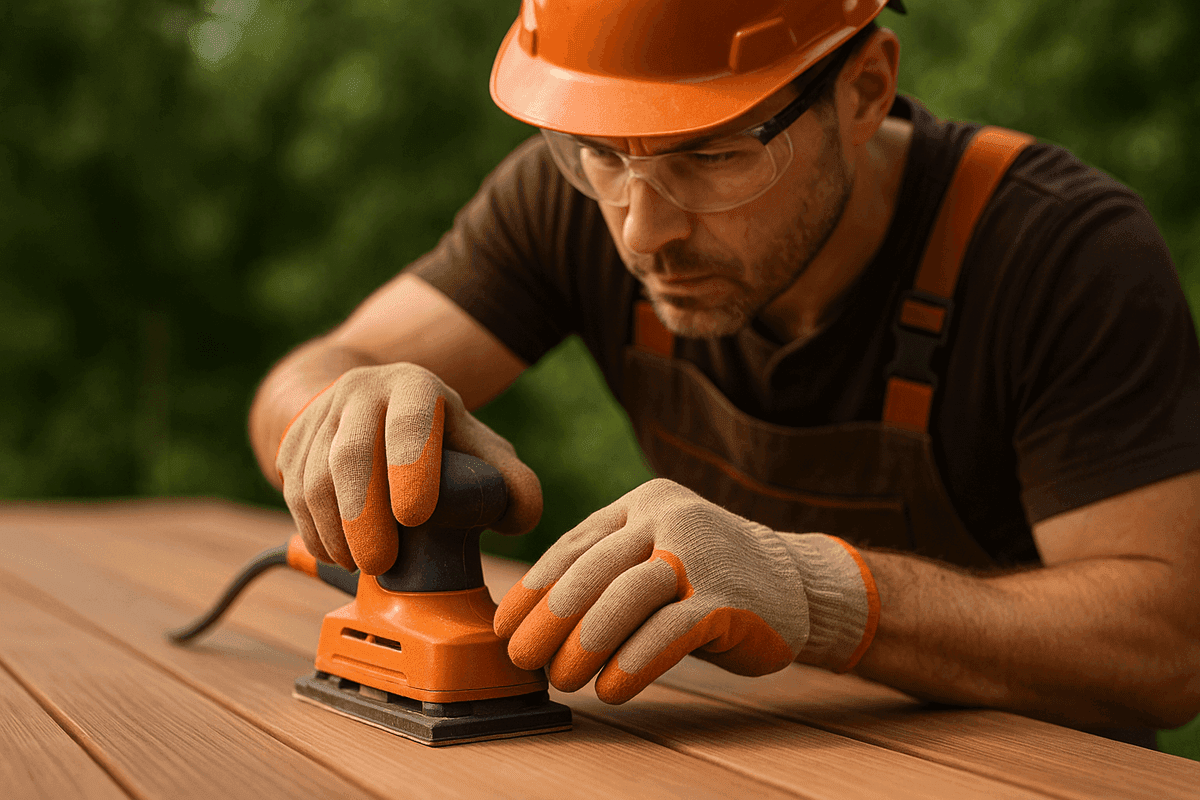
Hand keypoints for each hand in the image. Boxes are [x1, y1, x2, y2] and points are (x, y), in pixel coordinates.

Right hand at [275, 363, 540, 573]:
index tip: (416, 516)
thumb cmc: (439, 438)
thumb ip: (513, 483)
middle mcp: (362, 392)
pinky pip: (292, 492)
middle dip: (364, 517)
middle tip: (381, 564)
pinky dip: (313, 532)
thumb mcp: (480, 448)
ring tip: (363, 566)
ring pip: (313, 478)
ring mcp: (321, 415)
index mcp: (414, 387)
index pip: (409, 422)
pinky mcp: (292, 442)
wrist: (372, 406)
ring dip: (334, 532)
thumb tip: (520, 516)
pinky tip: (338, 555)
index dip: (410, 467)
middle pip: (351, 455)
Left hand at [494, 479, 877, 703]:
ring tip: (563, 680)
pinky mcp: (727, 599)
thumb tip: (536, 618)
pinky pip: (669, 631)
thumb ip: (609, 566)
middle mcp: (669, 518)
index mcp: (644, 503)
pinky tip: (612, 688)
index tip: (506, 625)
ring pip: (627, 596)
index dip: (536, 588)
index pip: (576, 544)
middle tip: (522, 658)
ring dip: (586, 643)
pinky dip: (634, 662)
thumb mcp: (659, 550)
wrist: (800, 582)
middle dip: (551, 618)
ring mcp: (701, 556)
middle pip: (594, 569)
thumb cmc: (710, 575)